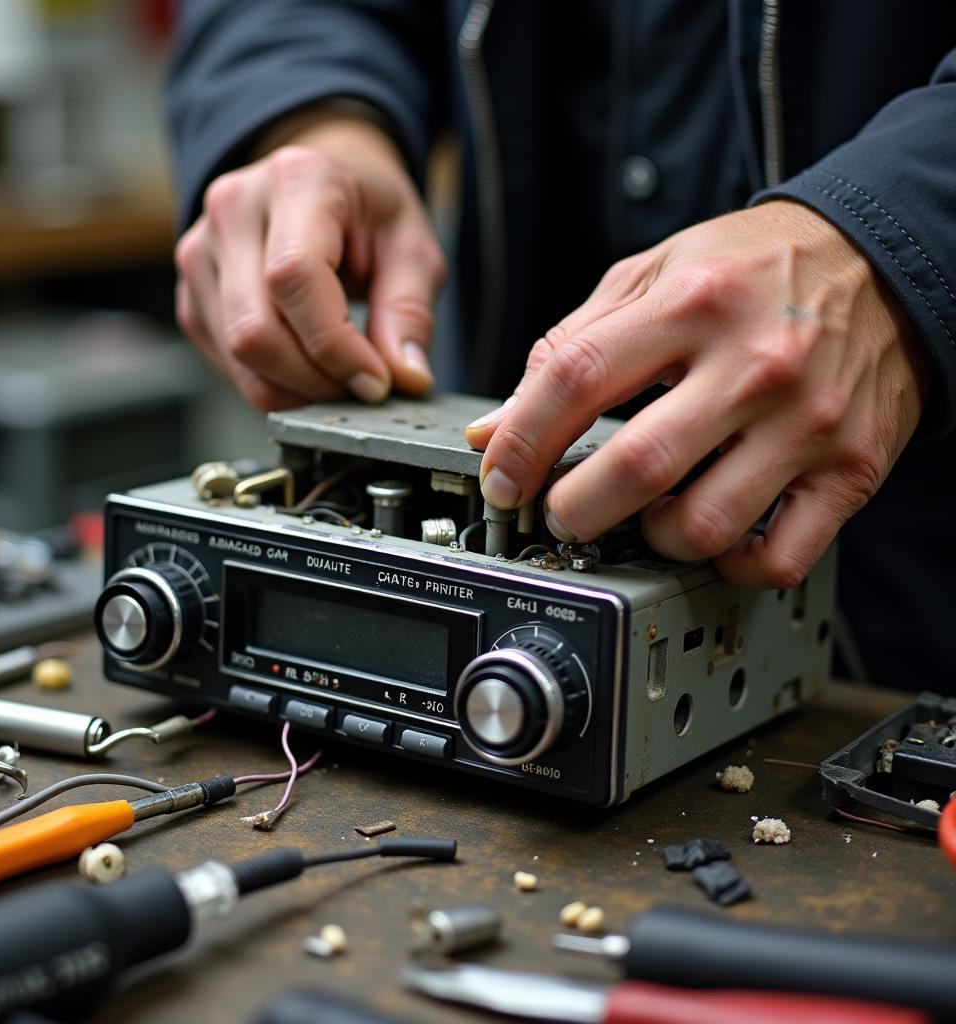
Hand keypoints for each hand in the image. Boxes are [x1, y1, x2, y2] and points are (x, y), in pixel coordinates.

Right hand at [175, 114, 445, 409]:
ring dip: (296, 389)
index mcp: (296, 180)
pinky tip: (306, 369)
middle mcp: (234, 209)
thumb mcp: (413, 248)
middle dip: (315, 379)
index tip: (375, 380)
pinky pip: (226, 366)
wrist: (323, 190)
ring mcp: (201, 252)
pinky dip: (272, 384)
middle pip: (254, 330)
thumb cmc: (368, 214)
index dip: (336, 347)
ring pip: (238, 356)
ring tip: (338, 377)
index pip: (294, 279)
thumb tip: (406, 377)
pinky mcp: (190, 295)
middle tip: (360, 386)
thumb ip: (409, 311)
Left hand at [466, 201, 929, 587]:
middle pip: (635, 466)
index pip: (575, 379)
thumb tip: (495, 429)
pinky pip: (779, 557)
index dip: (520, 442)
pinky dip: (729, 567)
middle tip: (561, 513)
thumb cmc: (754, 273)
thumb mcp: (653, 277)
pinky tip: (710, 538)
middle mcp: (754, 365)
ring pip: (703, 526)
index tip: (502, 480)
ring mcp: (806, 424)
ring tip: (641, 516)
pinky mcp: (849, 469)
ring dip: (649, 540)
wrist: (882, 264)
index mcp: (692, 304)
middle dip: (573, 510)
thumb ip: (568, 346)